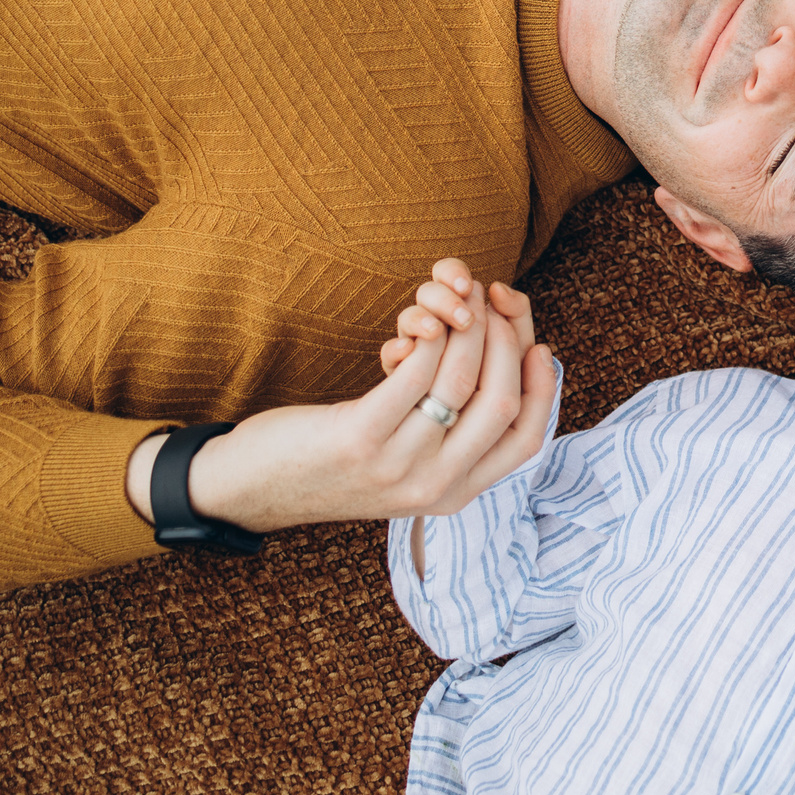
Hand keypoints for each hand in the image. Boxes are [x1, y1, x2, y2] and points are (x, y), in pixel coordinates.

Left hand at [130, 263, 555, 534]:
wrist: (250, 487)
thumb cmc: (331, 458)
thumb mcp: (403, 458)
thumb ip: (448, 427)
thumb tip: (503, 359)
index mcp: (454, 495)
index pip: (527, 439)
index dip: (543, 387)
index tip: (538, 344)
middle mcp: (434, 488)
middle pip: (503, 403)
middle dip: (510, 341)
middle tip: (496, 303)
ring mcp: (398, 468)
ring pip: (463, 381)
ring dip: (472, 327)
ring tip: (462, 299)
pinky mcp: (361, 439)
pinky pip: (418, 374)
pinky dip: (432, 335)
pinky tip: (425, 318)